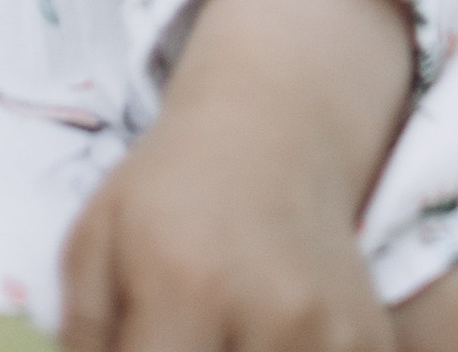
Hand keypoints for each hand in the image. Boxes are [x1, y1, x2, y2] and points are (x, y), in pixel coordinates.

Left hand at [60, 0, 413, 351]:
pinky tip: (266, 339)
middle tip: (178, 340)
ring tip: (220, 334)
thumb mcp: (96, 243)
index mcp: (184, 282)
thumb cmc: (170, 190)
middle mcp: (269, 311)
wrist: (277, 127)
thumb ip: (85, 339)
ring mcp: (330, 332)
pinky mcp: (373, 342)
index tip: (142, 351)